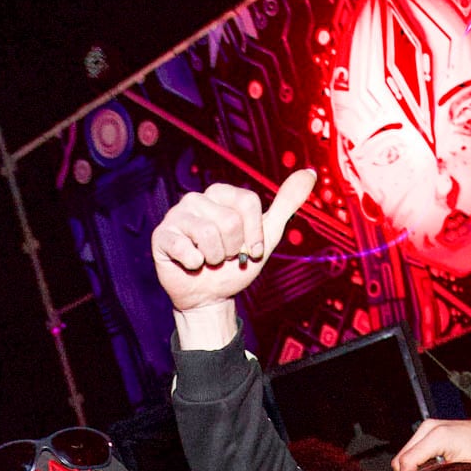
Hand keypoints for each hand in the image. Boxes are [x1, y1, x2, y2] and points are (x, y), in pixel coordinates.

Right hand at [153, 169, 316, 349]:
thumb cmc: (236, 265)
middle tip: (225, 256)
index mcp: (221, 194)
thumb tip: (309, 173)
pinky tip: (191, 264)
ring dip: (216, 258)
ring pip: (209, 234)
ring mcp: (177, 216)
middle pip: (230, 220)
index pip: (248, 202)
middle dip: (234, 248)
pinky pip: (186, 248)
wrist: (210, 296)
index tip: (250, 249)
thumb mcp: (267, 235)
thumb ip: (286, 203)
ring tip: (210, 260)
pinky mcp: (162, 236)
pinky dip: (195, 263)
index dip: (254, 233)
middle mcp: (197, 199)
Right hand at [395, 416, 470, 470]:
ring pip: (406, 455)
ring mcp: (428, 427)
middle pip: (401, 458)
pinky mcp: (430, 431)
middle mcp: (428, 428)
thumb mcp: (461, 469)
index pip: (406, 461)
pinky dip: (418, 462)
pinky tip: (432, 469)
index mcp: (436, 435)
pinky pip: (414, 450)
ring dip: (413, 469)